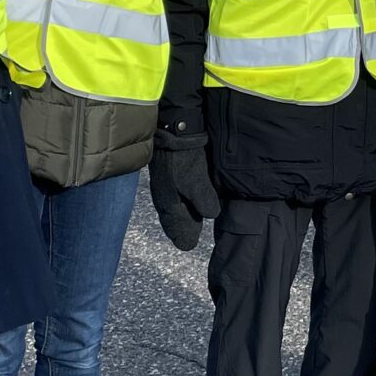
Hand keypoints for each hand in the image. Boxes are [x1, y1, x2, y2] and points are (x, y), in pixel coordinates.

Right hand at [149, 124, 220, 249]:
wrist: (173, 129)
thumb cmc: (183, 158)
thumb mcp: (196, 182)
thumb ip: (204, 201)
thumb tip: (210, 215)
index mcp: (168, 201)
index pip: (174, 224)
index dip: (182, 234)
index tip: (187, 246)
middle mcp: (165, 194)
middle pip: (174, 217)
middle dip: (181, 228)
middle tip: (187, 242)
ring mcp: (167, 183)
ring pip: (175, 206)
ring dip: (182, 216)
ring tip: (190, 224)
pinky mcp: (172, 171)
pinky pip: (177, 194)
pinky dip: (183, 203)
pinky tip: (188, 202)